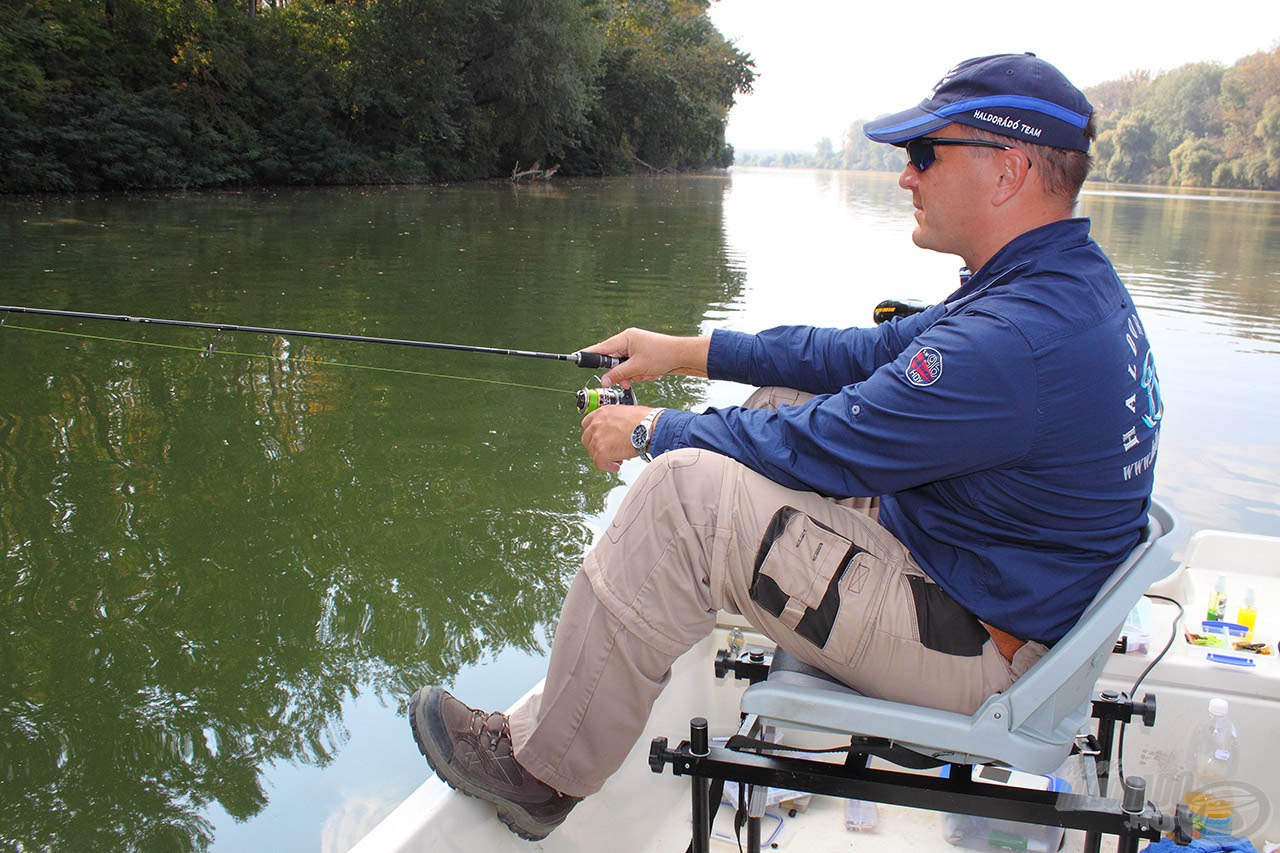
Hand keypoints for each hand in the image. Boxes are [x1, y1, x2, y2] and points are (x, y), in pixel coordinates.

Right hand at [579, 328, 709, 388]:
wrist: (682, 355)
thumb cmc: (662, 355)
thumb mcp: (637, 367)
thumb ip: (618, 374)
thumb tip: (604, 380)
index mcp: (625, 338)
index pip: (601, 348)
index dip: (589, 354)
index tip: (575, 357)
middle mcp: (628, 340)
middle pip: (613, 360)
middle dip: (621, 373)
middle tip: (628, 379)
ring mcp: (635, 347)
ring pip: (624, 366)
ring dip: (632, 374)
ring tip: (644, 375)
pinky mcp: (642, 354)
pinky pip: (633, 367)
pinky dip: (640, 373)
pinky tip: (650, 372)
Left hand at [580, 405, 652, 472]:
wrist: (650, 427)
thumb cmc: (644, 420)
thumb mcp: (623, 413)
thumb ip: (613, 421)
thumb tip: (614, 432)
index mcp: (601, 412)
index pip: (587, 424)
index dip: (594, 435)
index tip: (600, 440)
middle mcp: (596, 424)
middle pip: (587, 440)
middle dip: (597, 447)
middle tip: (609, 451)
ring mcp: (598, 437)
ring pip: (593, 453)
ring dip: (603, 457)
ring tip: (617, 459)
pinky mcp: (602, 451)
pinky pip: (599, 463)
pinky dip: (607, 467)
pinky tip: (616, 466)